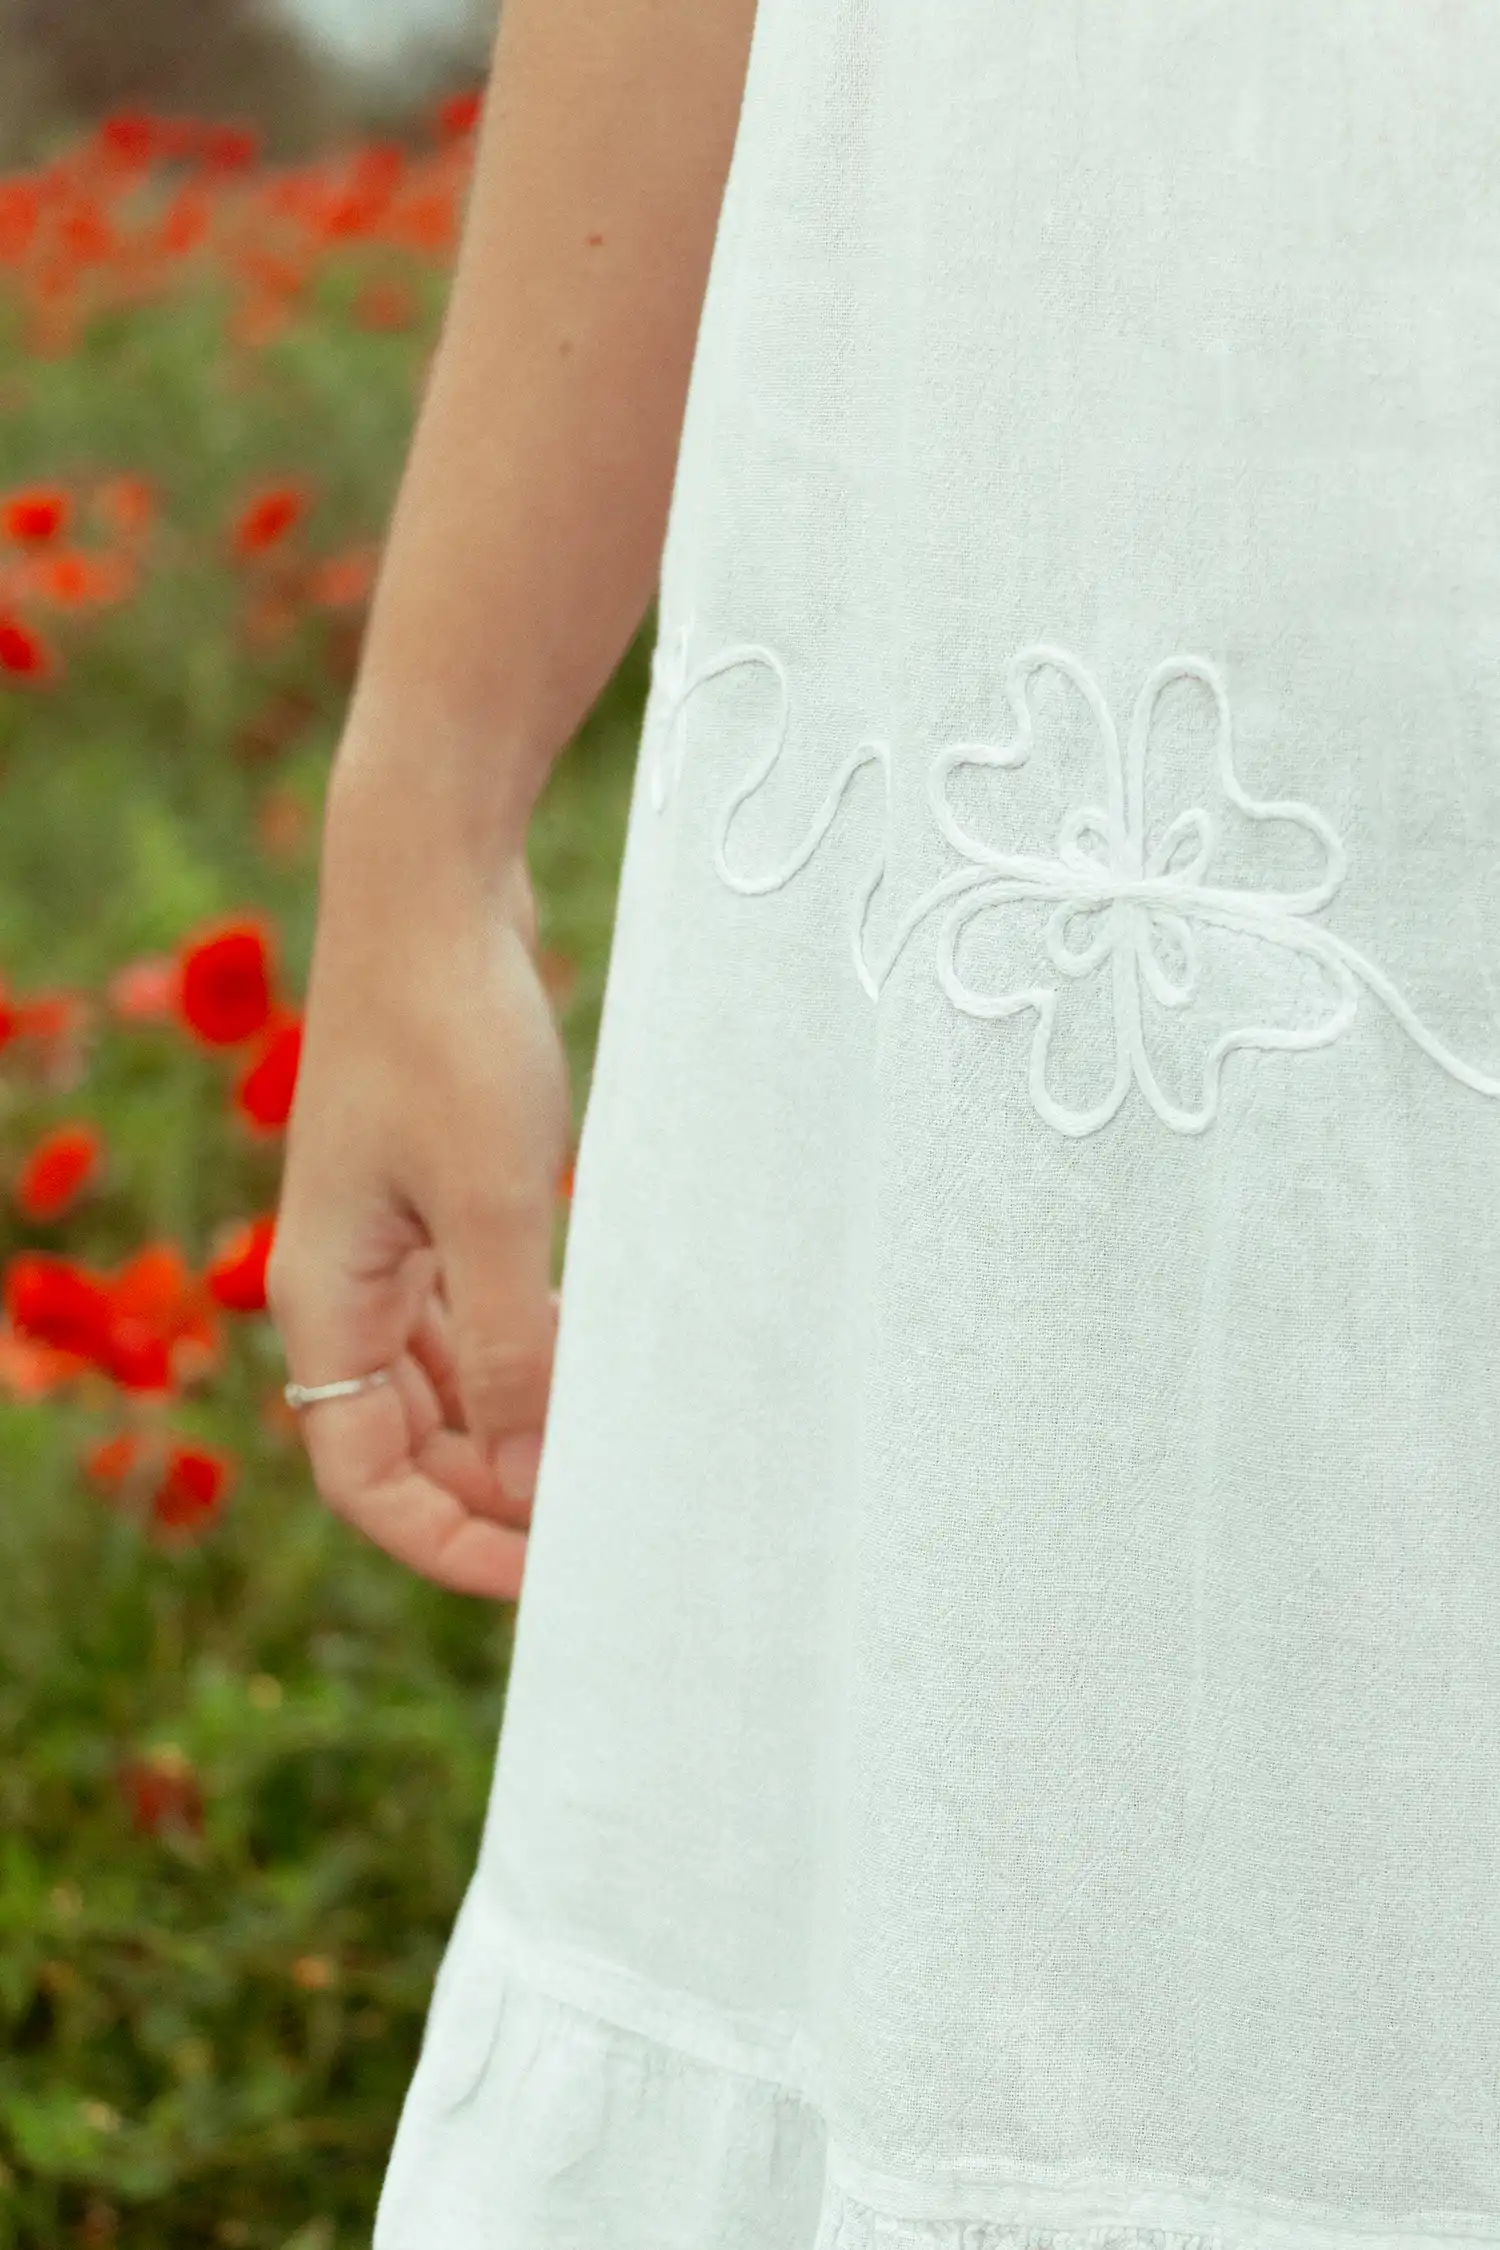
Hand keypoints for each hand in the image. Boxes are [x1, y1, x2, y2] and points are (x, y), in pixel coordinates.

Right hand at [267, 834, 570, 1600]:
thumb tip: (528, 1482)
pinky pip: (477, 1315)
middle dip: (494, 1497)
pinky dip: (530, 1356)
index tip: (549, 1580)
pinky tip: (598, 1368)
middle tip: (604, 1529)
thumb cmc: (450, 1034)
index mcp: (327, 1300)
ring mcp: (392, 1241)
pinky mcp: (440, 1195)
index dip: (449, 1543)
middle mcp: (346, 1284)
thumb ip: (509, 1352)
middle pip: (408, 1442)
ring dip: (517, 1431)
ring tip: (614, 1462)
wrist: (435, 886)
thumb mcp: (492, 1207)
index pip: (365, 1479)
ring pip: (448, 1384)